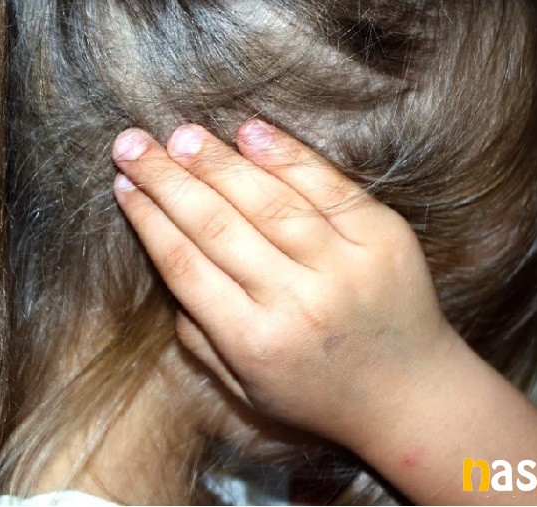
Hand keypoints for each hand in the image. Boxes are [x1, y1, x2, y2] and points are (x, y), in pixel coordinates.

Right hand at [111, 120, 457, 446]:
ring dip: (217, 162)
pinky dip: (286, 156)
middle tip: (132, 144)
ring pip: (268, 200)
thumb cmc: (319, 394)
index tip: (124, 187)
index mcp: (254, 343)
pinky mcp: (383, 239)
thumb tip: (168, 265)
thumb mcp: (246, 388)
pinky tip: (250, 133)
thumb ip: (200, 336)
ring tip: (181, 136)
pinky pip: (327, 186)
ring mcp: (345, 266)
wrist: (412, 395)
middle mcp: (297, 302)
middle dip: (167, 180)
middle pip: (216, 225)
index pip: (185, 266)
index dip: (149, 220)